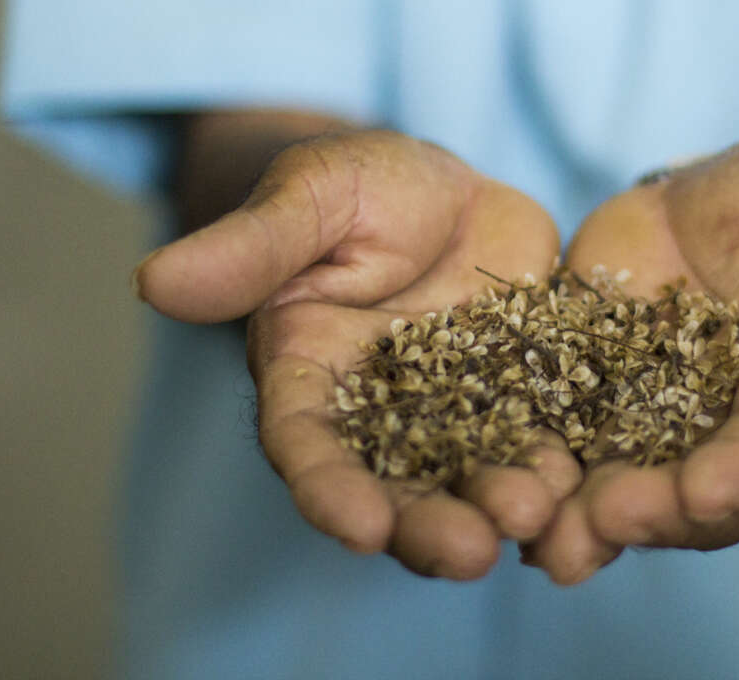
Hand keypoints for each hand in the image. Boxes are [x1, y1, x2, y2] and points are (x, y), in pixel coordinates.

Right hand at [134, 130, 581, 578]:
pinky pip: (542, 436)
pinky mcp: (523, 392)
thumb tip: (152, 280)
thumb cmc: (357, 185)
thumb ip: (250, 247)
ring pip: (472, 474)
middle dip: (428, 526)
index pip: (307, 444)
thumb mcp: (310, 198)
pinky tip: (586, 486)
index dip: (328, 489)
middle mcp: (381, 411)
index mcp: (311, 373)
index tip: (356, 528)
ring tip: (537, 519)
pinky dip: (561, 465)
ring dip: (500, 506)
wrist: (444, 187)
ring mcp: (458, 408)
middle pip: (396, 484)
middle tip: (472, 554)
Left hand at [522, 119, 738, 582]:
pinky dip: (531, 483)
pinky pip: (556, 455)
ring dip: (588, 521)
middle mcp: (721, 421)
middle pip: (698, 485)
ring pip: (623, 489)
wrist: (689, 219)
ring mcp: (646, 426)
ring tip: (550, 540)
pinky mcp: (578, 411)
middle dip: (663, 509)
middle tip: (614, 519)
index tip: (721, 484)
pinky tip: (491, 499)